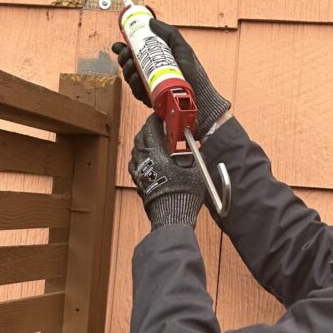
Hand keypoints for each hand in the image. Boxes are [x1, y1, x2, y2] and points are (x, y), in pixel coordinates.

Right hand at [112, 17, 230, 137]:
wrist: (197, 92)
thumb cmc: (190, 70)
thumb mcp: (180, 46)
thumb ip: (168, 32)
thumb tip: (150, 21)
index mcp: (151, 61)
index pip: (132, 54)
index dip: (122, 49)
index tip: (118, 44)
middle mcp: (146, 73)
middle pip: (127, 65)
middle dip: (123, 58)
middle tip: (126, 52)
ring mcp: (146, 86)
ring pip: (129, 77)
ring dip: (126, 69)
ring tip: (130, 63)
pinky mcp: (148, 98)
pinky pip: (135, 91)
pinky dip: (133, 83)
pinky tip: (136, 76)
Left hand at [128, 114, 205, 229]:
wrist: (172, 216)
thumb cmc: (182, 195)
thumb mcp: (195, 172)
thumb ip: (194, 157)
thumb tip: (197, 150)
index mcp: (156, 154)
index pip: (150, 129)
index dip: (155, 120)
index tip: (160, 116)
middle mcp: (143, 161)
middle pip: (140, 138)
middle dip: (148, 130)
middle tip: (158, 127)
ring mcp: (139, 172)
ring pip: (135, 150)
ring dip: (143, 143)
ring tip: (154, 142)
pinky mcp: (138, 183)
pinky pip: (134, 164)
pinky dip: (140, 157)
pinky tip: (148, 160)